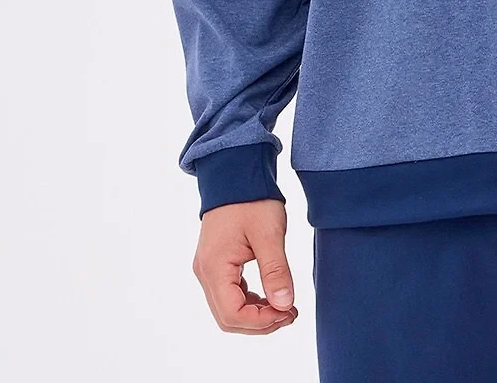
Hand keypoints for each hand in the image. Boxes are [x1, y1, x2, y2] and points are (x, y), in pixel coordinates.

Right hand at [193, 198, 298, 334]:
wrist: (235, 173)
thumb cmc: (251, 199)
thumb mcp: (268, 233)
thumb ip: (276, 271)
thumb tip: (285, 305)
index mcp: (215, 267)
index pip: (232, 315)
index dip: (261, 322)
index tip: (288, 312)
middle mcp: (205, 272)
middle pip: (228, 318)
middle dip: (260, 322)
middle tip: (290, 313)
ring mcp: (208, 269)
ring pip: (228, 309)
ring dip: (255, 315)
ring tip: (285, 306)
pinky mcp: (216, 263)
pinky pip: (229, 294)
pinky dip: (250, 302)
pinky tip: (270, 294)